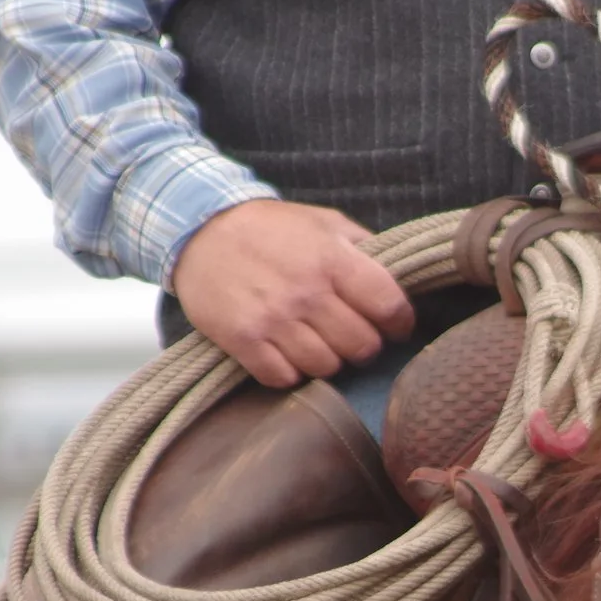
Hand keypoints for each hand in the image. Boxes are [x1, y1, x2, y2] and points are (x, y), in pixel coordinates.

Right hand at [172, 199, 414, 387]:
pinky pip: (284, 377)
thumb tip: (402, 276)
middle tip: (351, 335)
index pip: (390, 307)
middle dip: (364, 345)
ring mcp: (273, 318)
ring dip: (327, 360)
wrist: (199, 229)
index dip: (400, 323)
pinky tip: (287, 352)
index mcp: (332, 259)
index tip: (395, 326)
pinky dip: (290, 371)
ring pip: (326, 367)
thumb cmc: (270, 228)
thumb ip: (364, 248)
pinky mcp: (243, 339)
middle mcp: (306, 291)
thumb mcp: (323, 222)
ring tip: (318, 342)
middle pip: (362, 346)